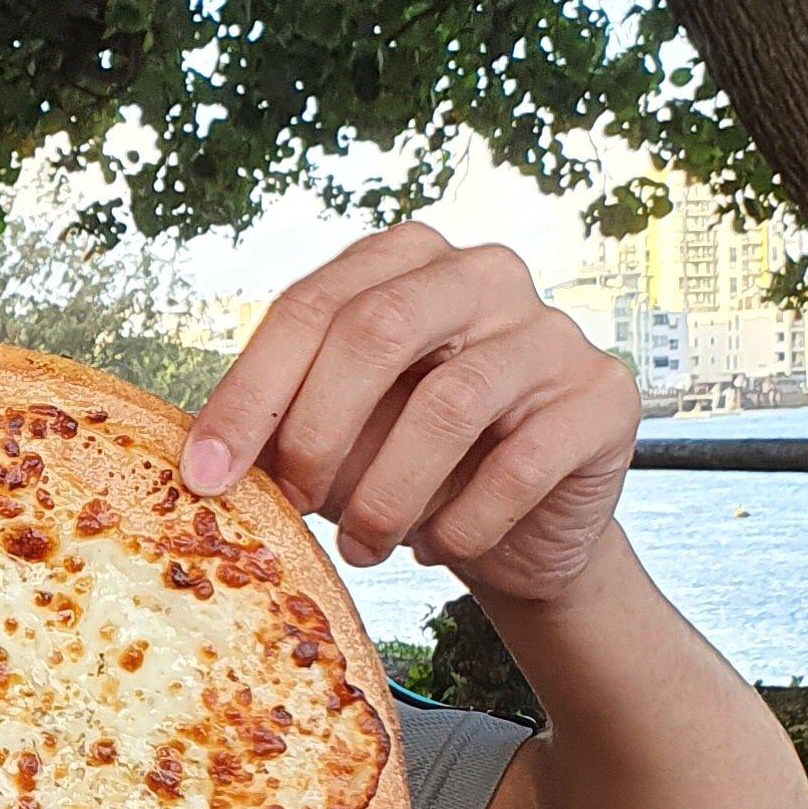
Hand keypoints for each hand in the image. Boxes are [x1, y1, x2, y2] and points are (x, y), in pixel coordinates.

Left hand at [182, 223, 636, 605]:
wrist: (522, 532)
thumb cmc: (413, 469)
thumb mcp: (335, 439)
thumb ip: (280, 426)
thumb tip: (203, 460)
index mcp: (403, 260)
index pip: (310, 306)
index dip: (249, 395)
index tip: (206, 476)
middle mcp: (483, 273)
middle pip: (377, 330)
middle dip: (316, 433)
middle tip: (295, 508)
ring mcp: (552, 330)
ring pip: (448, 403)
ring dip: (387, 495)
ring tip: (364, 548)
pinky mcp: (604, 397)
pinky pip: (520, 464)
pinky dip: (463, 523)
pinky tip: (438, 547)